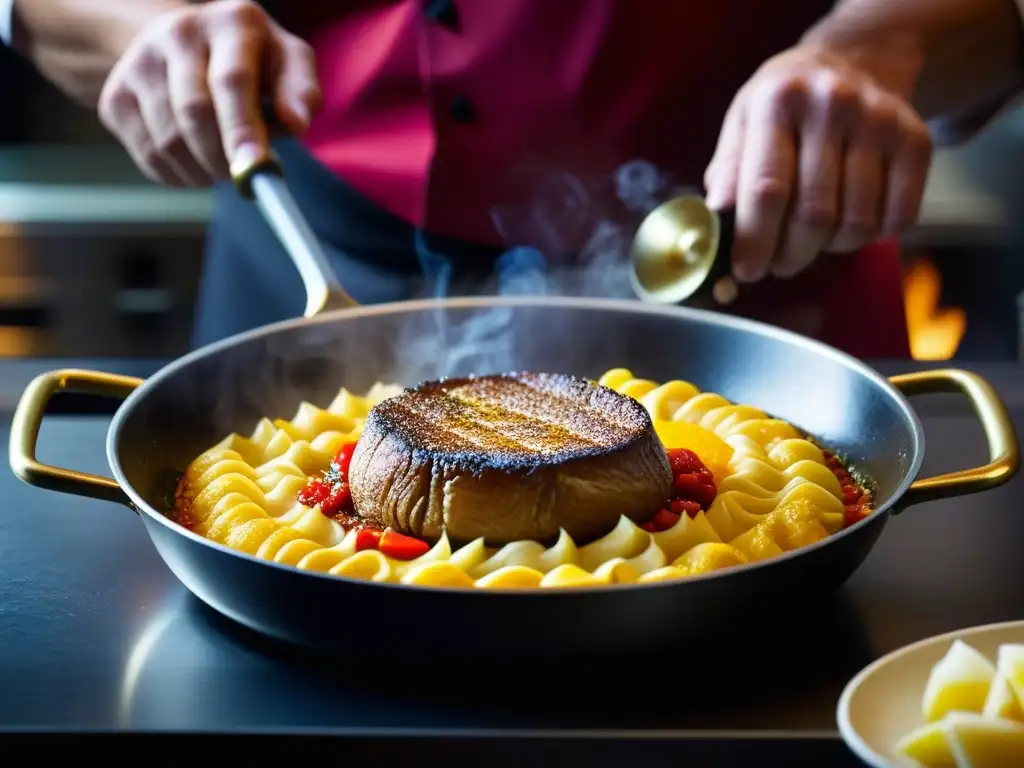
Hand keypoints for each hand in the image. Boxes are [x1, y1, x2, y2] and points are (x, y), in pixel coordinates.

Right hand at [97, 0, 321, 186]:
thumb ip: (301, 91)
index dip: (242, 129)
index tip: (255, 168)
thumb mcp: (289, 63)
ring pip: (169, 141)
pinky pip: (149, 156)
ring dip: (204, 171)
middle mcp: (178, 32)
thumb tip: (297, 123)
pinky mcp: (116, 95)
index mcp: (230, 22)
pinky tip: (198, 162)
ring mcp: (139, 62)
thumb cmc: (256, 62)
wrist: (193, 47)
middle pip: (194, 113)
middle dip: (224, 159)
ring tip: (224, 164)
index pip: (232, 81)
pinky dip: (180, 175)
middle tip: (246, 176)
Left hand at [703, 45, 931, 281]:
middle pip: (814, 214)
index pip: (767, 190)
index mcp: (779, 101)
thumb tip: (715, 227)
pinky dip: (870, 237)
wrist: (856, 59)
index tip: (746, 270)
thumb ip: (727, 174)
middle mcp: (834, 104)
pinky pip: (896, 218)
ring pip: (856, 223)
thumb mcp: (742, 123)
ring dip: (829, 248)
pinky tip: (849, 223)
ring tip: (812, 238)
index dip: (755, 240)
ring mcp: (881, 121)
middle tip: (777, 264)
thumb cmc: (785, 107)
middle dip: (790, 255)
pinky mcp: (917, 140)